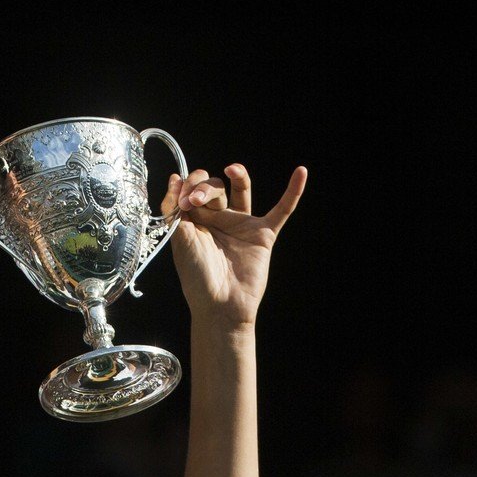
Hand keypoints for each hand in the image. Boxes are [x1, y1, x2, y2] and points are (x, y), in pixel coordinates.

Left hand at [164, 164, 306, 326]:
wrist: (221, 307)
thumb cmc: (198, 280)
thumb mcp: (181, 241)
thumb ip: (176, 211)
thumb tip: (175, 179)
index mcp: (196, 222)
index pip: (192, 190)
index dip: (188, 187)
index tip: (182, 199)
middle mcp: (218, 220)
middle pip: (214, 188)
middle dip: (205, 188)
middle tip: (196, 201)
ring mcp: (242, 226)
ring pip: (243, 190)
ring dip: (238, 176)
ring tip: (232, 170)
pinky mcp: (263, 235)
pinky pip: (281, 211)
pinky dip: (293, 192)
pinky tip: (301, 172)